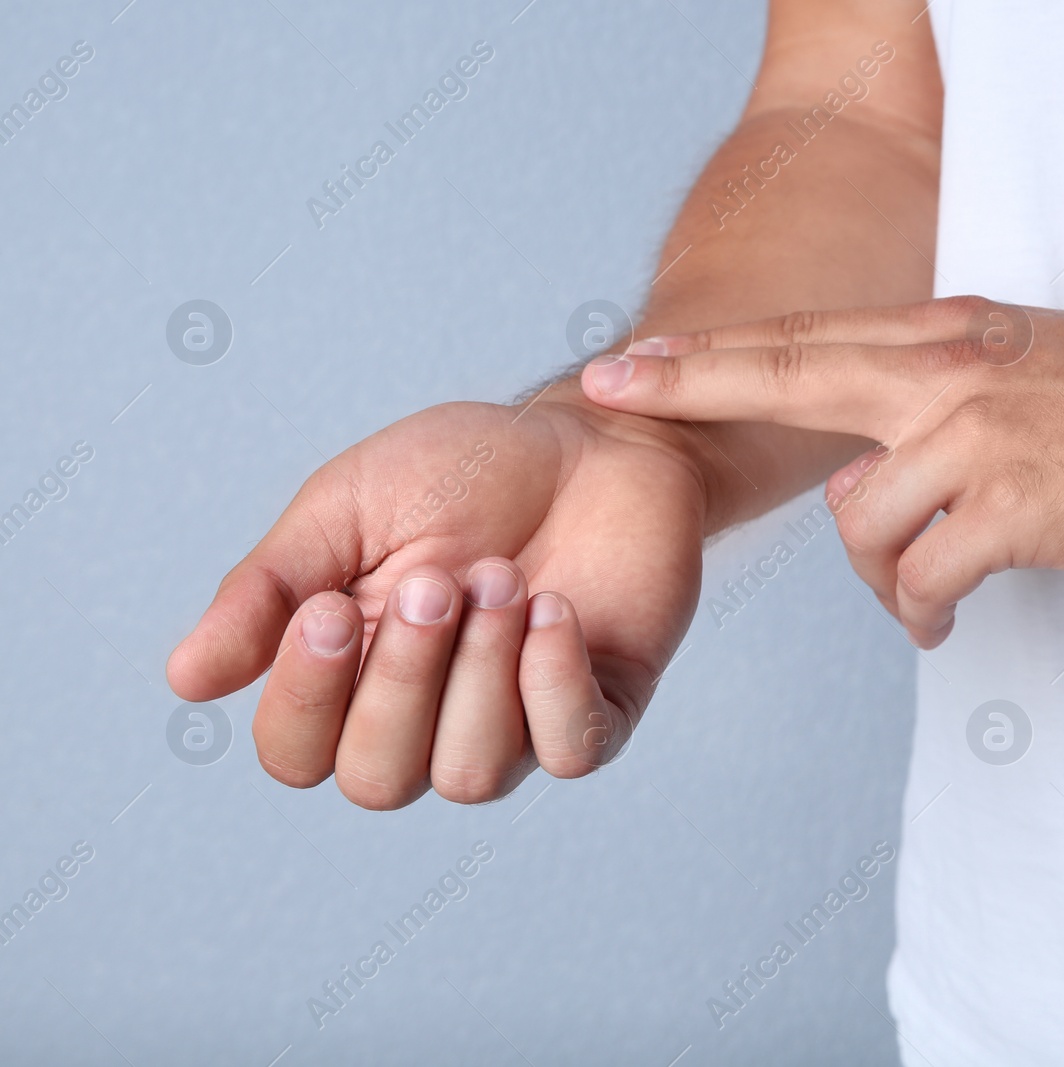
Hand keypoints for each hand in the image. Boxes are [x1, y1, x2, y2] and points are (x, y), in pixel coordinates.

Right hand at [166, 393, 708, 807]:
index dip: (305, 697)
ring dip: (480, 670)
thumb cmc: (469, 472)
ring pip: (467, 776)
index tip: (331, 606)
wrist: (590, 439)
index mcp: (351, 674)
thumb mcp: (349, 509)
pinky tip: (554, 609)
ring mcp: (514, 727)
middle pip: (376, 780)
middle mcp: (427, 720)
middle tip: (436, 579)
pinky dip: (553, 682)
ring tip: (503, 579)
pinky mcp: (597, 716)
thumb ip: (269, 590)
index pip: (295, 754)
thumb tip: (185, 678)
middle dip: (401, 677)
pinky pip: (568, 753)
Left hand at [581, 297, 1063, 647]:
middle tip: (613, 394)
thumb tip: (867, 470)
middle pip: (790, 378)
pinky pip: (919, 578)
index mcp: (950, 336)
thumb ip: (936, 395)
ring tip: (924, 594)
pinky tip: (945, 617)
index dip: (708, 351)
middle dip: (688, 385)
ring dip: (881, 577)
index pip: (806, 339)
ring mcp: (980, 437)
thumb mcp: (1026, 363)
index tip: (630, 358)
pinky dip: (920, 610)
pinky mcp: (1014, 507)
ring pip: (863, 525)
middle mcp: (951, 374)